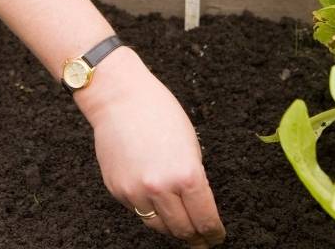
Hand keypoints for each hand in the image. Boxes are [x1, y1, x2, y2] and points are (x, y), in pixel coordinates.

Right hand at [78, 49, 224, 246]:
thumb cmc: (160, 113)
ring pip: (158, 226)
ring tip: (182, 229)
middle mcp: (161, 188)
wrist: (120, 99)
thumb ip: (193, 177)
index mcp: (187, 175)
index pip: (205, 218)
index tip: (216, 237)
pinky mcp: (118, 192)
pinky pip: (139, 211)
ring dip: (172, 229)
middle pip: (182, 229)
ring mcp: (137, 193)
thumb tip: (197, 203)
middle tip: (202, 241)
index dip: (213, 233)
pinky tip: (157, 205)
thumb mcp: (191, 144)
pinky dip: (150, 211)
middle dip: (195, 238)